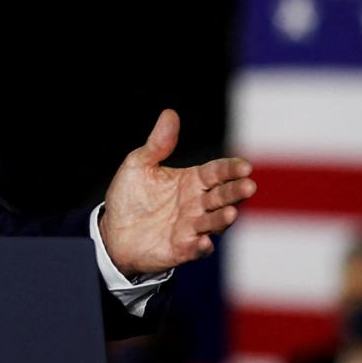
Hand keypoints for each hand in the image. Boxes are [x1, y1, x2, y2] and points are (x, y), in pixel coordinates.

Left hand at [98, 109, 255, 277]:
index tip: (244, 165)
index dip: (231, 168)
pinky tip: (203, 241)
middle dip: (236, 191)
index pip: (217, 172)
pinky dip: (201, 246)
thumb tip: (170, 113)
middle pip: (222, 195)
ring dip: (223, 218)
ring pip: (214, 222)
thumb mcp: (139, 165)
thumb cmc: (130, 197)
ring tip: (230, 212)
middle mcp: (197, 204)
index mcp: (192, 181)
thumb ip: (158, 144)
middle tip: (248, 185)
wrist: (112, 231)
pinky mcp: (181, 249)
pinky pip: (195, 248)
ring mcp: (191, 227)